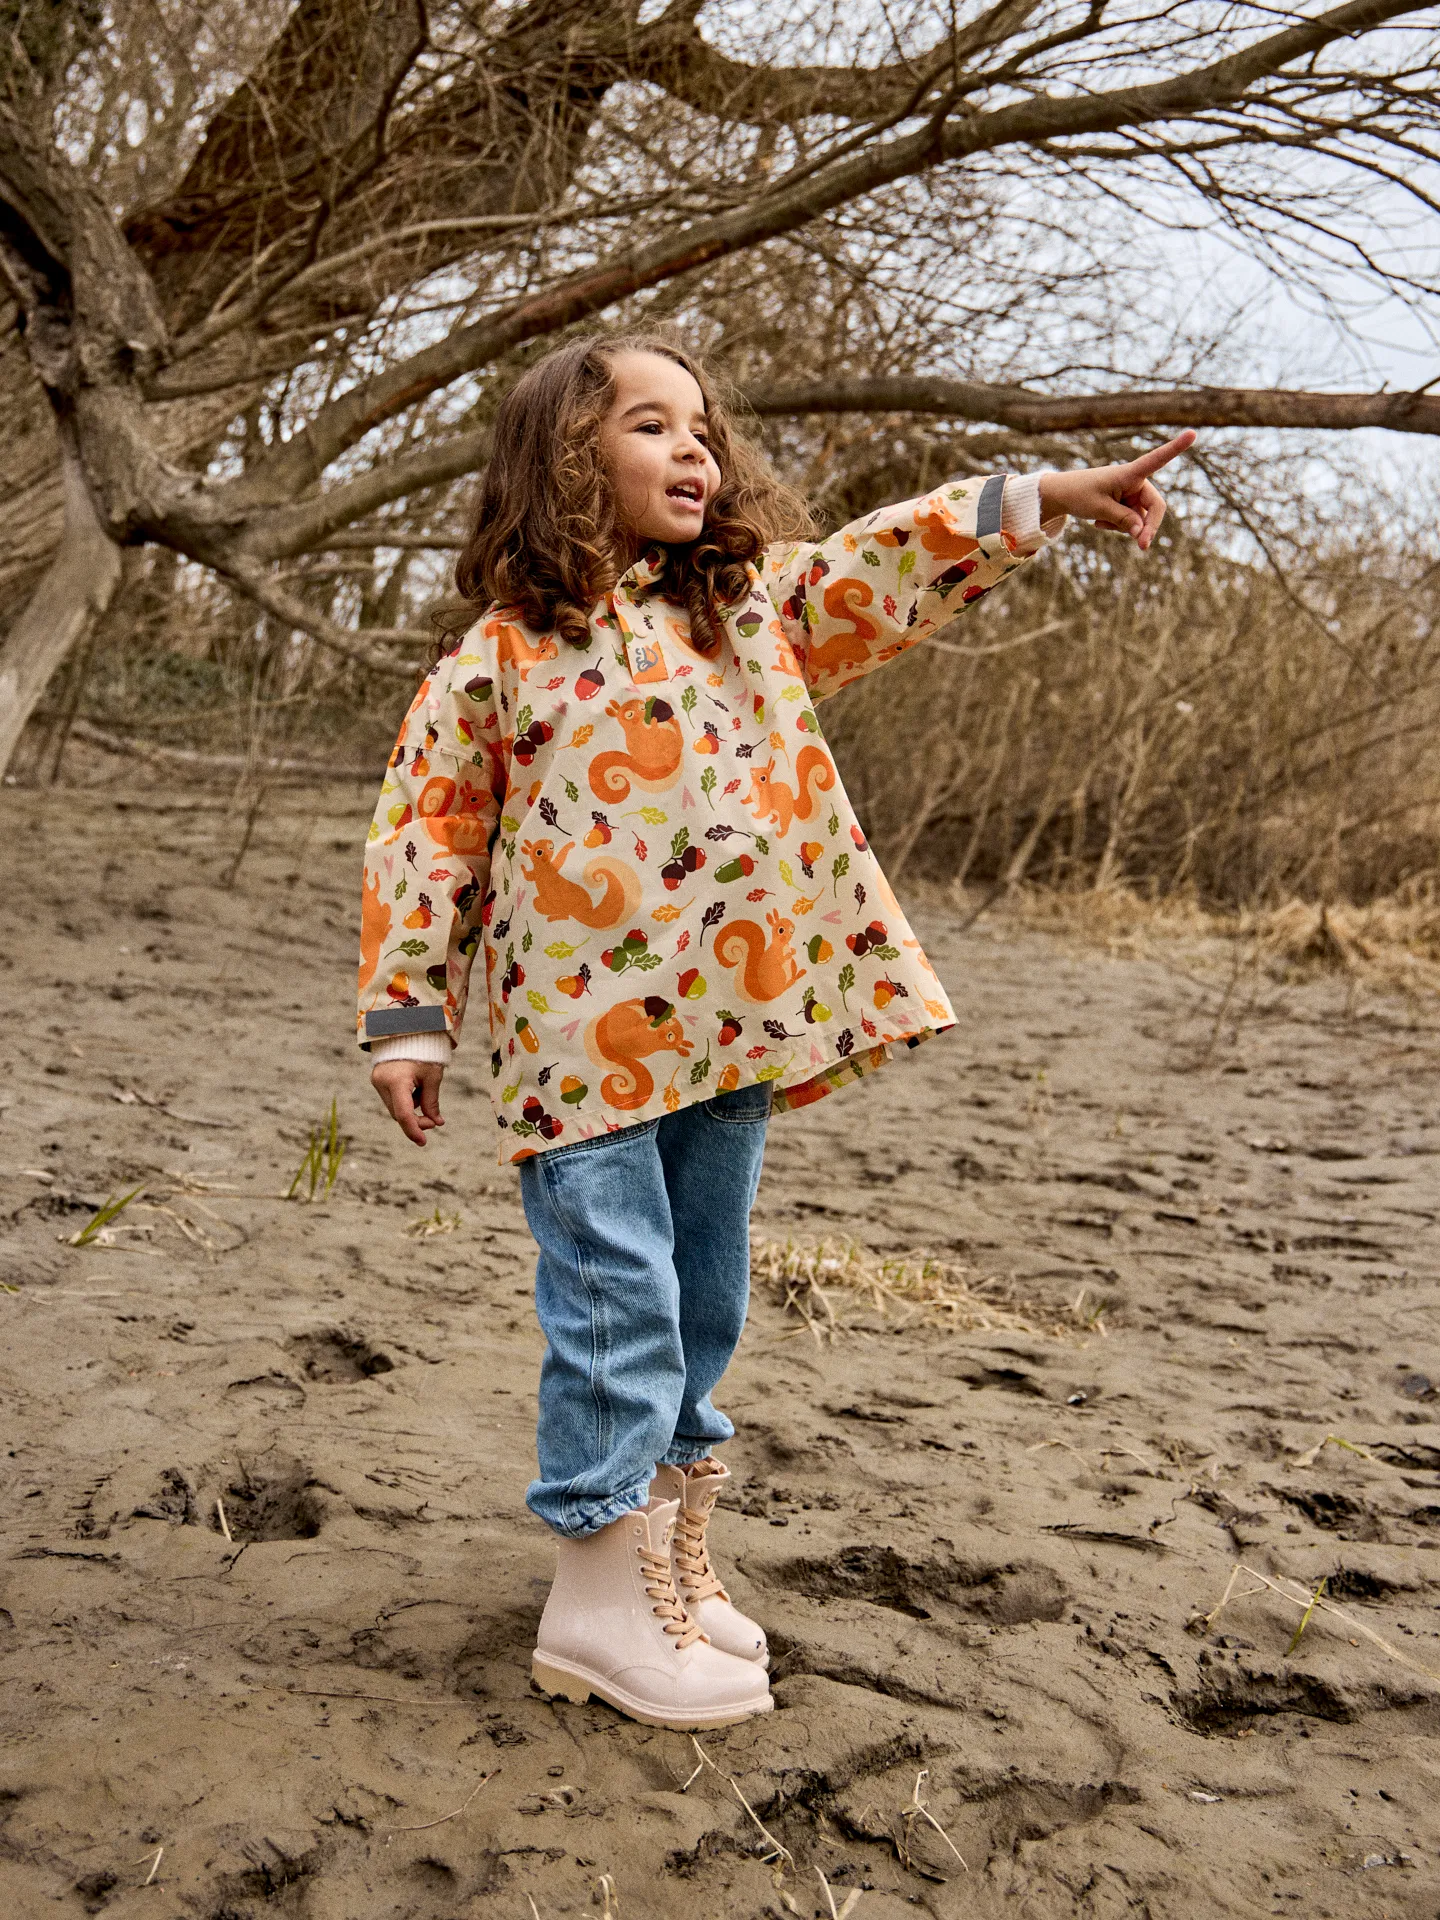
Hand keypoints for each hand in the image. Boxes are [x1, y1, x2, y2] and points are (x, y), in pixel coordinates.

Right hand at [371, 1059, 445, 1146]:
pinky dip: (405, 1100)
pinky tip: (416, 1089)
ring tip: (426, 1094)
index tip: (424, 1142)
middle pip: (398, 1113)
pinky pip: (392, 1098)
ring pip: (395, 1107)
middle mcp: (382, 1082)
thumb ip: (432, 1101)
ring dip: (412, 1110)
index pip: (404, 1114)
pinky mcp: (377, 1079)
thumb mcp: (432, 1076)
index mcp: (397, 1080)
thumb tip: (436, 1123)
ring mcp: (377, 1081)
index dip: (414, 1130)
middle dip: (416, 1120)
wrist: (408, 1030)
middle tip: (435, 1121)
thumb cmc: (424, 1051)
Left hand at [1038, 431, 1195, 552]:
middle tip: (1142, 547)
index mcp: (1130, 473)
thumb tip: (1143, 533)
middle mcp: (1136, 482)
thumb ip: (1123, 520)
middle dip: (1148, 527)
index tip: (1193, 433)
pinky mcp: (1127, 504)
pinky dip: (1117, 526)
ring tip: (1101, 521)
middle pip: (1155, 507)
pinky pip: (1130, 522)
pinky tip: (1100, 522)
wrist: (1062, 495)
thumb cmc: (1079, 495)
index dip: (1175, 448)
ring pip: (1140, 519)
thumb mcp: (1100, 509)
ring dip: (1125, 527)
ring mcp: (1132, 494)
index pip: (1156, 460)